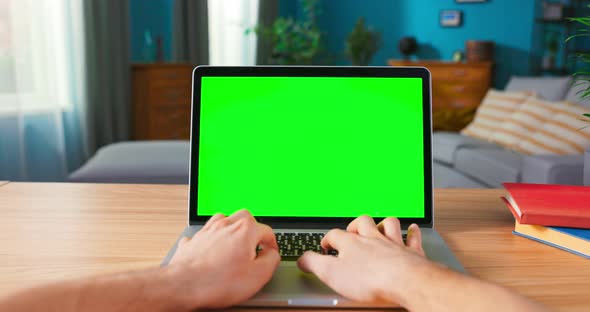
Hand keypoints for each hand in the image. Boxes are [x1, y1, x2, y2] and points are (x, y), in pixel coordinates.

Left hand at [168, 210, 279, 308]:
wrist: (184, 285)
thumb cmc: (218, 281)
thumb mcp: (258, 276)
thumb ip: (271, 261)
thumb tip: (272, 254)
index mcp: (245, 230)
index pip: (266, 231)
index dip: (272, 244)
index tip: (271, 254)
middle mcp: (226, 225)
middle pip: (244, 217)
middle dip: (252, 228)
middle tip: (255, 244)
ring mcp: (207, 231)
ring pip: (223, 219)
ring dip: (231, 228)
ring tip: (235, 242)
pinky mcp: (193, 241)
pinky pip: (204, 234)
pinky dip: (210, 239)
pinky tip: (210, 249)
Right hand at [297, 216, 430, 303]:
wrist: (405, 281)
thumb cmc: (370, 279)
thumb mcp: (332, 274)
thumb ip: (315, 264)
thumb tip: (302, 259)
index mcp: (352, 243)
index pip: (335, 235)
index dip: (327, 240)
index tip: (324, 247)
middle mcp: (373, 239)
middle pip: (362, 222)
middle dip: (355, 225)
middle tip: (351, 231)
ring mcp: (393, 244)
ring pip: (388, 224)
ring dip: (383, 224)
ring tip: (379, 225)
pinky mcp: (411, 253)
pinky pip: (413, 238)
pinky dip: (412, 233)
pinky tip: (412, 229)